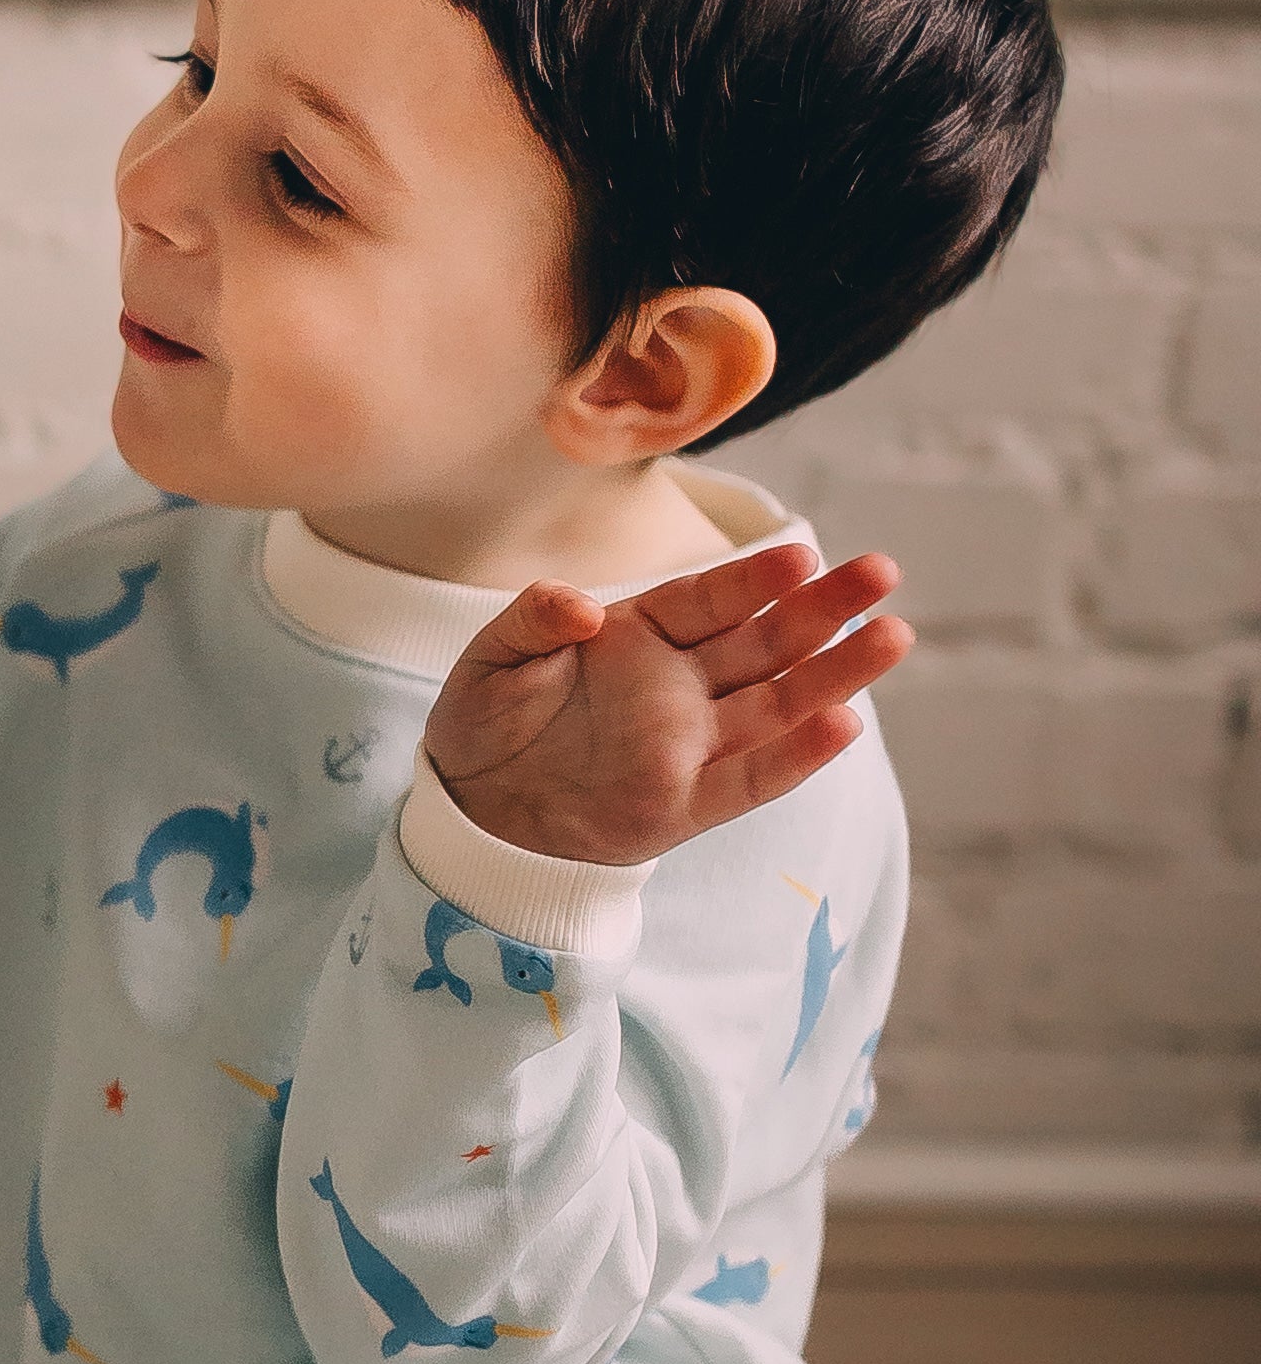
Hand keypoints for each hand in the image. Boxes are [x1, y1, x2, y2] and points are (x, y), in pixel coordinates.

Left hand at [429, 537, 913, 866]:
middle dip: (824, 607)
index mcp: (642, 637)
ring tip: (893, 636)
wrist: (471, 809)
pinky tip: (843, 724)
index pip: (712, 599)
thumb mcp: (493, 657)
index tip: (800, 554)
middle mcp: (680, 686)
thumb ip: (533, 618)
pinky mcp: (685, 804)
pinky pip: (751, 779)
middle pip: (767, 641)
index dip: (755, 579)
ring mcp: (689, 745)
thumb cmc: (485, 722)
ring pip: (778, 703)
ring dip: (835, 674)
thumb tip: (582, 606)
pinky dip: (795, 757)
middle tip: (882, 571)